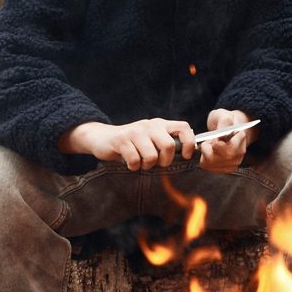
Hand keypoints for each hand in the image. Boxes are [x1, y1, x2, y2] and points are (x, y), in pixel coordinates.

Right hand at [59, 119, 193, 169]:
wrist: (102, 138)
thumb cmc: (132, 143)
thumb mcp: (151, 139)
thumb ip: (166, 142)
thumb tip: (187, 156)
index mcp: (160, 124)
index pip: (183, 127)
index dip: (188, 142)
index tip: (184, 156)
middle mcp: (149, 125)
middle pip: (168, 145)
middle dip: (165, 161)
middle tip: (156, 164)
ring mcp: (135, 132)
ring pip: (151, 156)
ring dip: (146, 165)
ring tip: (140, 163)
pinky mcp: (121, 140)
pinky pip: (135, 160)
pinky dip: (133, 166)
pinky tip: (129, 163)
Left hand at [198, 109, 256, 173]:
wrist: (229, 130)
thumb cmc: (225, 121)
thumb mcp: (224, 115)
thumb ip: (224, 123)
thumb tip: (220, 136)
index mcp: (241, 139)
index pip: (227, 149)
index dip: (216, 143)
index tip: (216, 136)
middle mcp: (239, 155)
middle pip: (216, 158)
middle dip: (208, 148)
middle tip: (211, 140)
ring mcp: (232, 164)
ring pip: (209, 162)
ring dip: (205, 152)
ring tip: (211, 145)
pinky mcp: (224, 169)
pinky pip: (206, 166)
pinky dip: (204, 158)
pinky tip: (210, 151)